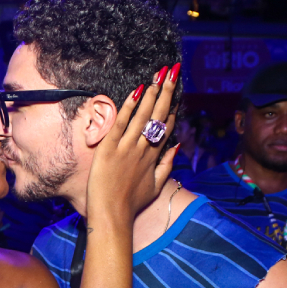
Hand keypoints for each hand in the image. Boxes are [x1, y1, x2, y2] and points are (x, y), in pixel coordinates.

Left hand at [87, 64, 179, 222]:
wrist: (112, 214)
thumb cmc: (131, 204)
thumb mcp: (155, 187)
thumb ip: (167, 166)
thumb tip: (177, 146)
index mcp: (154, 158)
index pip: (166, 128)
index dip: (171, 109)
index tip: (175, 93)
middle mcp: (143, 150)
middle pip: (158, 116)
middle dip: (167, 92)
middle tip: (173, 72)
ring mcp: (127, 148)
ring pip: (143, 116)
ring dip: (152, 94)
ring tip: (159, 75)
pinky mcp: (110, 148)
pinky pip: (121, 123)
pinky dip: (129, 108)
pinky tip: (137, 92)